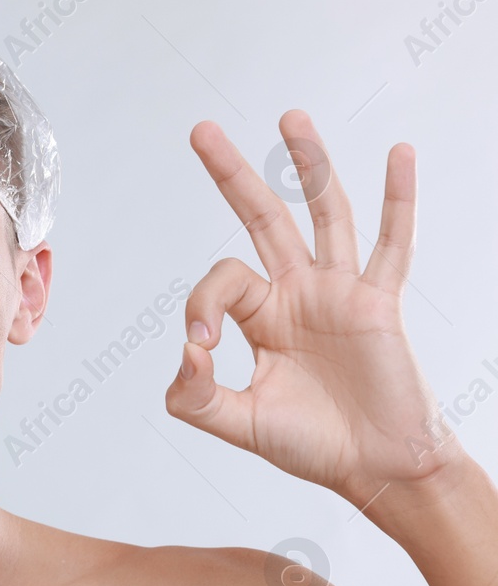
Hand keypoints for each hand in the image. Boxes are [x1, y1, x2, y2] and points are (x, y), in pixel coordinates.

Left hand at [163, 109, 460, 509]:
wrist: (375, 468)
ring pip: (323, 214)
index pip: (220, 280)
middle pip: (260, 218)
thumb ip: (194, 395)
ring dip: (307, 165)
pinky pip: (392, 245)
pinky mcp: (379, 303)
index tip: (202, 350)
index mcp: (259, 316)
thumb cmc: (312, 444)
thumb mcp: (236, 423)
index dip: (200, 306)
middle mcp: (297, 293)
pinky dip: (398, 201)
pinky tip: (400, 154)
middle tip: (200, 130)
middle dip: (230, 175)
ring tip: (289, 117)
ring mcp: (340, 292)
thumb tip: (186, 351)